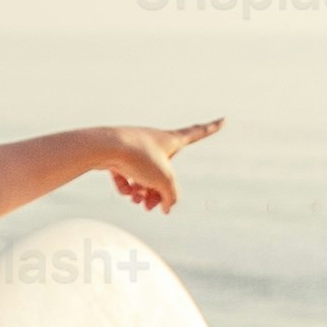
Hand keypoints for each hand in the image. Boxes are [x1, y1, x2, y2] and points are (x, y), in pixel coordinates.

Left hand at [91, 120, 221, 211]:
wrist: (103, 148)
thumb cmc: (138, 158)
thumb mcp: (164, 181)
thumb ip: (171, 197)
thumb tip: (165, 207)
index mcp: (171, 139)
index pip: (198, 132)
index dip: (212, 128)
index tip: (223, 119)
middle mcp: (154, 141)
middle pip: (165, 172)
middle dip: (160, 192)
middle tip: (152, 207)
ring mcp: (135, 148)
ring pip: (145, 177)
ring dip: (144, 193)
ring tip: (138, 201)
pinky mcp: (118, 156)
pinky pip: (127, 176)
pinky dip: (127, 186)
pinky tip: (125, 190)